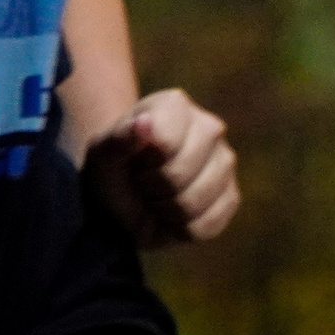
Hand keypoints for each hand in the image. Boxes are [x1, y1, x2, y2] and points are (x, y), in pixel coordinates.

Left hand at [82, 88, 238, 247]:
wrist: (123, 196)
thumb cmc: (112, 168)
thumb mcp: (103, 154)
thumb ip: (120, 138)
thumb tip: (145, 123)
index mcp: (175, 105)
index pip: (164, 144)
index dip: (142, 165)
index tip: (133, 162)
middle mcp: (209, 127)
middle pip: (180, 175)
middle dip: (152, 189)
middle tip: (142, 184)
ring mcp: (224, 161)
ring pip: (196, 202)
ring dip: (166, 211)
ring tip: (157, 198)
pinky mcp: (231, 196)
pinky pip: (210, 225)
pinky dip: (183, 229)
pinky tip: (172, 214)